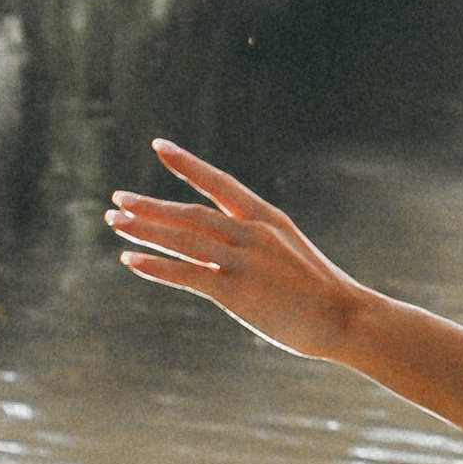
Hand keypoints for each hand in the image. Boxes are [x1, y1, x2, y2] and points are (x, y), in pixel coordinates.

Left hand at [107, 142, 367, 359]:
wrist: (346, 318)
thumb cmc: (321, 291)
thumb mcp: (289, 253)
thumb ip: (253, 244)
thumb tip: (215, 249)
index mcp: (267, 218)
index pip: (220, 182)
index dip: (188, 163)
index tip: (160, 145)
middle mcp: (252, 233)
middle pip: (190, 213)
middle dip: (151, 206)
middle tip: (118, 199)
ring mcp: (243, 261)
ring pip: (183, 239)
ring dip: (145, 230)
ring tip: (116, 223)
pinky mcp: (236, 291)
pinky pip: (187, 273)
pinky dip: (155, 266)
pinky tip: (131, 260)